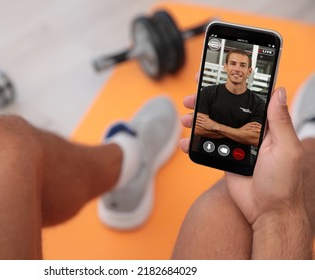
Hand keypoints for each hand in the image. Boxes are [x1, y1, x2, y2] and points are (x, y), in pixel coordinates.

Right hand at [180, 88, 305, 224]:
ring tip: (186, 118)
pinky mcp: (226, 158)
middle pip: (226, 110)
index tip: (219, 74)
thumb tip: (279, 91)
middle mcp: (251, 132)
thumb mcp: (286, 148)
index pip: (250, 99)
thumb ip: (280, 121)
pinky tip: (185, 142)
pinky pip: (208, 146)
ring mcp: (236, 144)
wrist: (268, 211)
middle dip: (208, 101)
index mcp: (268, 126)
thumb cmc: (283, 182)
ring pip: (214, 126)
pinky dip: (194, 144)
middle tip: (193, 96)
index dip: (235, 85)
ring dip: (198, 120)